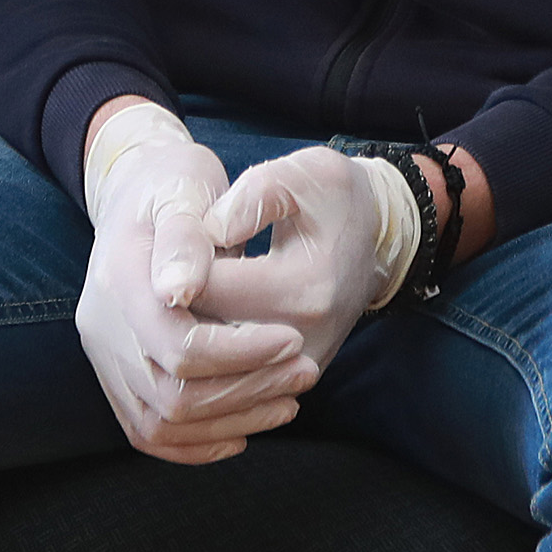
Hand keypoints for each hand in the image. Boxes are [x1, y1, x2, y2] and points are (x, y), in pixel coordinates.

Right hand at [76, 113, 311, 462]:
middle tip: (305, 371)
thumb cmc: (174, 183)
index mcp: (119, 282)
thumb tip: (180, 291)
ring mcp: (106, 357)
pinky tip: (245, 427)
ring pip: (162, 423)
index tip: (293, 340)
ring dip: (231, 419)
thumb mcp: (185, 187)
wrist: (139, 190)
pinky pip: (149, 431)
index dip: (242, 352)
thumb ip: (185, 237)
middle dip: (246, 391)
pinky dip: (197, 441)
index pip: (179, 348)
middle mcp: (102, 329)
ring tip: (288, 398)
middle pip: (172, 397)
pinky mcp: (118, 376)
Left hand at [198, 146, 414, 376]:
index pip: (207, 288)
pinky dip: (212, 350)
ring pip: (212, 364)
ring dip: (191, 327)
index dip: (178, 262)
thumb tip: (211, 233)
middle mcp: (302, 338)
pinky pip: (233, 375)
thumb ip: (253, 196)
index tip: (177, 237)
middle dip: (177, 300)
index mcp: (304, 286)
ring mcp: (298, 366)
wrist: (376, 235)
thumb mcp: (302, 173)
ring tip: (193, 287)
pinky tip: (209, 312)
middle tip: (175, 266)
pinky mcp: (292, 378)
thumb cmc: (332, 198)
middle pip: (203, 333)